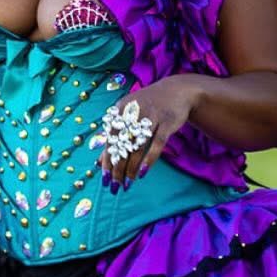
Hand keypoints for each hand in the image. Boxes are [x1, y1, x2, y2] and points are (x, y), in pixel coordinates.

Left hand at [97, 75, 201, 190]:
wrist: (177, 91)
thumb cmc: (149, 107)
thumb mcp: (129, 116)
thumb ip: (114, 136)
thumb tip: (99, 161)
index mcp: (121, 110)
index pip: (110, 139)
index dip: (106, 159)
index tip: (105, 178)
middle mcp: (134, 112)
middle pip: (122, 145)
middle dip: (117, 168)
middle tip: (115, 186)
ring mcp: (151, 116)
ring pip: (137, 147)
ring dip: (130, 168)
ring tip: (127, 183)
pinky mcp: (167, 122)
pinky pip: (156, 144)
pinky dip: (149, 160)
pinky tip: (142, 173)